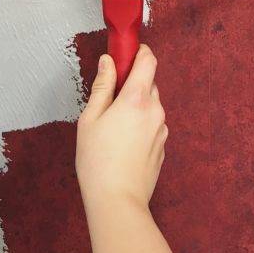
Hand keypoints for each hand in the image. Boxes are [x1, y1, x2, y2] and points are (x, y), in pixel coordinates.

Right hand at [76, 44, 167, 211]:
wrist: (117, 200)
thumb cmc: (97, 159)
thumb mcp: (90, 118)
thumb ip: (102, 86)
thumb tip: (108, 62)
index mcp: (137, 99)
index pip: (148, 61)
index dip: (139, 52)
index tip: (126, 53)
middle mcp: (155, 110)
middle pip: (149, 83)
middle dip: (132, 83)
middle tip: (109, 98)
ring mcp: (161, 129)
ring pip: (151, 105)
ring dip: (136, 106)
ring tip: (113, 126)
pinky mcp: (162, 146)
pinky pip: (152, 124)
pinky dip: (140, 124)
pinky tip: (122, 142)